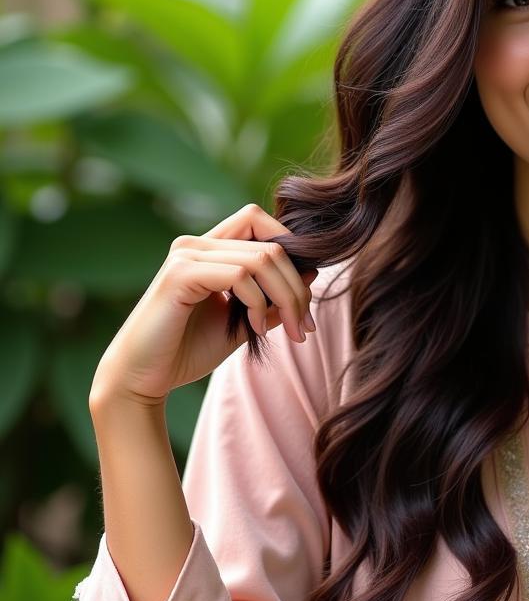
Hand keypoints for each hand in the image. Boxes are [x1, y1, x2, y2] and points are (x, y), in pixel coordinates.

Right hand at [90, 203, 318, 407]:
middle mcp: (196, 243)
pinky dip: (258, 302)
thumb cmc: (188, 350)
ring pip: (262, 258)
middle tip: (306, 326)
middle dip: (298, 288)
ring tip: (289, 330)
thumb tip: (312, 271)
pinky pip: (239, 275)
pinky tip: (255, 328)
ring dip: (285, 298)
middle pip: (271, 244)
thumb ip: (274, 297)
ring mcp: (186, 255)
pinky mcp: (179, 274)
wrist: (143, 379)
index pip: (260, 221)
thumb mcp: (245, 321)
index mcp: (209, 248)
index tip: (304, 299)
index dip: (291, 251)